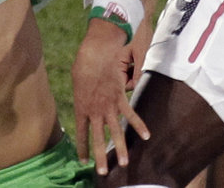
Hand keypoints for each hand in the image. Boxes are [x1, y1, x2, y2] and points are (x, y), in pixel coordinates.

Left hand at [72, 19, 149, 175]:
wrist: (95, 51)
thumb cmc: (83, 64)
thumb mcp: (77, 81)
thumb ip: (83, 96)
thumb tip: (86, 106)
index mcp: (81, 107)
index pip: (80, 133)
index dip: (82, 147)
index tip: (83, 161)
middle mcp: (94, 109)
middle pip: (97, 137)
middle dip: (101, 156)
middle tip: (103, 172)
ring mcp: (107, 104)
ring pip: (115, 131)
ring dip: (120, 147)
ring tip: (124, 163)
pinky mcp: (120, 97)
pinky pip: (131, 114)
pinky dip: (139, 125)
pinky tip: (146, 136)